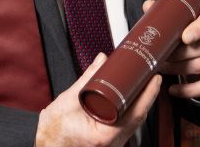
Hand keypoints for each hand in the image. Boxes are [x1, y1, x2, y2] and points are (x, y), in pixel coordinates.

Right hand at [35, 53, 160, 146]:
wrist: (45, 146)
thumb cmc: (52, 132)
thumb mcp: (68, 100)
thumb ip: (87, 79)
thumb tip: (102, 61)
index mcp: (104, 135)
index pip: (136, 113)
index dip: (148, 94)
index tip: (154, 78)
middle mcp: (113, 144)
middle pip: (139, 117)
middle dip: (146, 95)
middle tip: (150, 75)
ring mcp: (113, 145)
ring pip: (134, 123)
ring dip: (139, 103)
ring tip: (142, 83)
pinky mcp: (109, 143)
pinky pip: (126, 126)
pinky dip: (130, 111)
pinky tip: (130, 99)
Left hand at [141, 1, 199, 99]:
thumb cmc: (190, 28)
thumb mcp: (181, 18)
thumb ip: (166, 12)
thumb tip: (148, 6)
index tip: (184, 37)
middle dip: (179, 53)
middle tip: (160, 55)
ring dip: (179, 69)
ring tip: (162, 68)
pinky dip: (190, 90)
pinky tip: (174, 90)